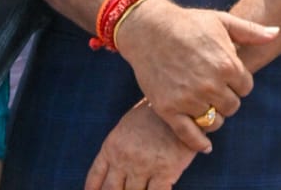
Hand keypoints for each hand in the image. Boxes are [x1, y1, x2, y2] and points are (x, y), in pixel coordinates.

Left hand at [84, 99, 199, 189]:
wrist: (184, 100)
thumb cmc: (157, 113)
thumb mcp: (130, 124)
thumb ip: (119, 146)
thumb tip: (115, 169)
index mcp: (112, 146)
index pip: (95, 179)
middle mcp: (124, 158)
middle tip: (125, 188)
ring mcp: (143, 166)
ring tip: (144, 185)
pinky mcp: (165, 170)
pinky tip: (162, 187)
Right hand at [114, 0, 276, 151]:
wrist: (150, 30)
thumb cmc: (190, 22)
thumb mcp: (223, 20)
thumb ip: (251, 32)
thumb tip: (276, 33)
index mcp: (227, 64)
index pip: (246, 88)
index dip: (239, 82)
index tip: (229, 77)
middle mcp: (210, 84)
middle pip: (232, 107)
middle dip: (227, 99)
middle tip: (217, 89)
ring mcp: (189, 99)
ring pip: (213, 122)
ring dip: (213, 116)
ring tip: (206, 104)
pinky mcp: (169, 110)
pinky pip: (189, 135)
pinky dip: (199, 143)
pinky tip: (205, 145)